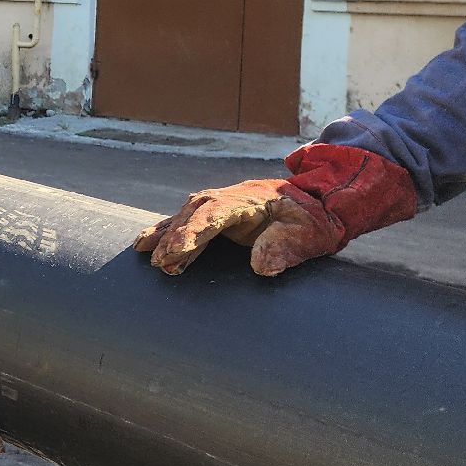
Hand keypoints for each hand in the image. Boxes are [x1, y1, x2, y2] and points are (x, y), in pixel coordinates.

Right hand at [133, 144, 418, 276]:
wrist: (321, 202)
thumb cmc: (315, 220)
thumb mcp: (310, 235)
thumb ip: (286, 247)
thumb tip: (261, 267)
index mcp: (249, 199)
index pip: (215, 213)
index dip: (194, 231)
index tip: (178, 251)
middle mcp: (228, 198)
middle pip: (194, 213)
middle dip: (174, 236)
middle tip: (160, 263)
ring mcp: (220, 204)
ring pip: (185, 215)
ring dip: (165, 233)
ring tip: (144, 252)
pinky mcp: (216, 215)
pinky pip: (186, 221)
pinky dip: (166, 231)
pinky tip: (147, 246)